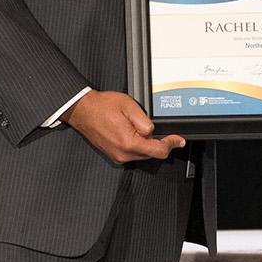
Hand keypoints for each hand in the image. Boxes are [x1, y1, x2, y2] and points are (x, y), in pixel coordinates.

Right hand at [61, 90, 184, 163]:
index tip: (178, 140)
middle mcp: (123, 153)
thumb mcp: (129, 106)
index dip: (171, 144)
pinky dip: (138, 144)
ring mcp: (117, 156)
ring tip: (139, 126)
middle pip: (152, 154)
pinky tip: (133, 131)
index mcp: (128, 142)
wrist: (82, 110)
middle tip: (163, 130)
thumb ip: (145, 121)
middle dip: (159, 142)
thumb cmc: (102, 106)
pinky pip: (133, 152)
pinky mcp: (114, 154)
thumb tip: (153, 131)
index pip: (158, 151)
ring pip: (143, 154)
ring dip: (148, 143)